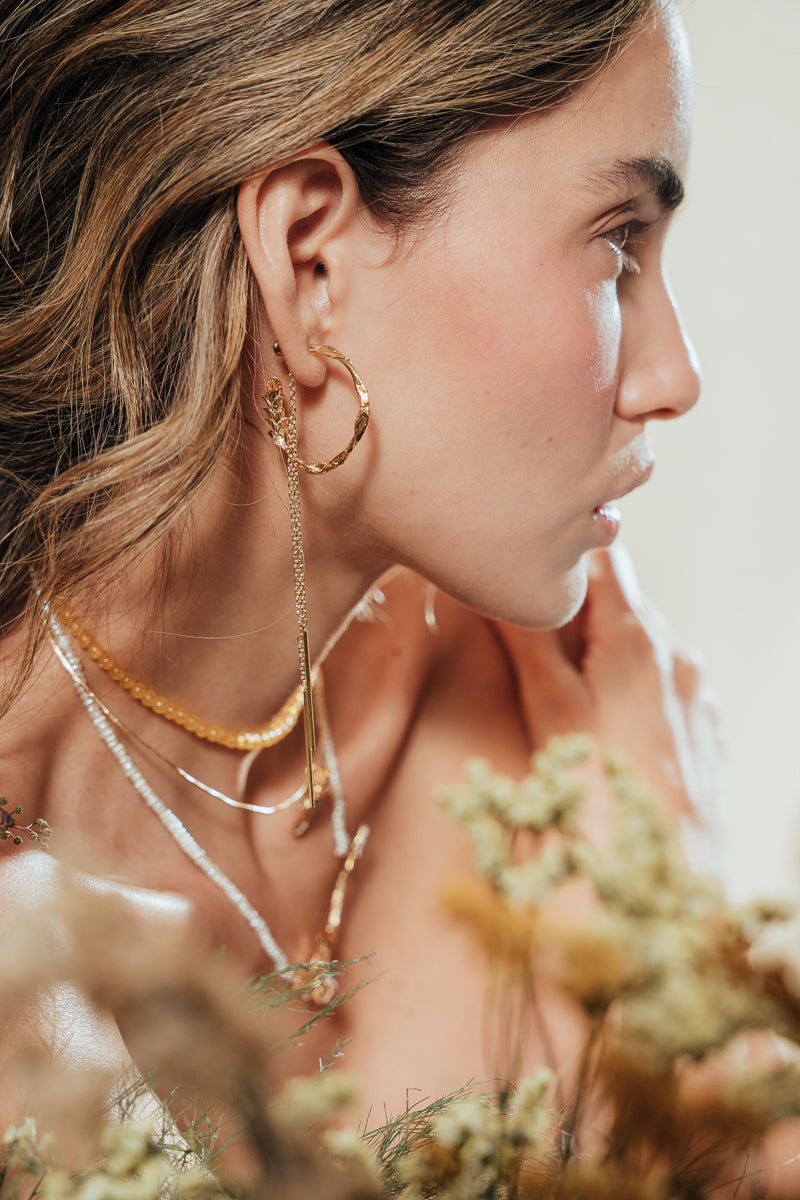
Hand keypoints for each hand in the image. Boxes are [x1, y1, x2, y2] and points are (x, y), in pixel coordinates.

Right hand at [495, 545, 723, 863]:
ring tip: (567, 702)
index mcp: (637, 635)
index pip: (602, 557)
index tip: (531, 584)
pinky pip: (661, 686)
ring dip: (602, 656)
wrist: (667, 871)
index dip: (562, 563)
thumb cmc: (599, 787)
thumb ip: (524, 636)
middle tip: (534, 653)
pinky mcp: (703, 726)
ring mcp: (694, 690)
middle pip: (620, 602)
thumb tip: (498, 585)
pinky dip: (629, 691)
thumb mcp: (547, 704)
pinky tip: (605, 732)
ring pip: (639, 647)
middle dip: (576, 616)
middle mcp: (675, 653)